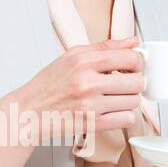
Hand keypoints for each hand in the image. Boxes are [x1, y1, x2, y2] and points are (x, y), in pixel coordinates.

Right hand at [16, 33, 145, 138]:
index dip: (138, 62)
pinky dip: (124, 115)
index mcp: (84, 61)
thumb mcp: (72, 55)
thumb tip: (132, 41)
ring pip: (133, 102)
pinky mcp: (93, 124)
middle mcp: (88, 83)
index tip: (134, 66)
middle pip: (136, 82)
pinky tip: (113, 110)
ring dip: (129, 100)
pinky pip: (126, 119)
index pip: (130, 58)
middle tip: (127, 83)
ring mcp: (91, 105)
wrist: (30, 111)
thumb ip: (105, 47)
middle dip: (136, 82)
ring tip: (116, 97)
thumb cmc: (49, 84)